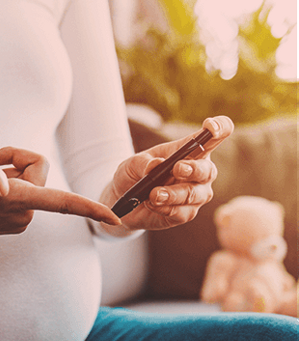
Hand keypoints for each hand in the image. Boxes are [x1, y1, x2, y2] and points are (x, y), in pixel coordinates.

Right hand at [0, 146, 120, 241]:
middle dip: (18, 157)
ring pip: (29, 179)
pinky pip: (20, 188)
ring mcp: (14, 215)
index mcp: (14, 203)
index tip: (115, 216)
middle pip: (40, 172)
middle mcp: (20, 213)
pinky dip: (5, 178)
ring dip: (9, 168)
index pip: (61, 204)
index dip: (89, 207)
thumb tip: (4, 186)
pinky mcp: (7, 214)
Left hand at [103, 116, 233, 230]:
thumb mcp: (132, 163)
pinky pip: (182, 212)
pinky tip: (152, 204)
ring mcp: (196, 194)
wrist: (121, 200)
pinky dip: (165, 208)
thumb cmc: (133, 174)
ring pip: (194, 194)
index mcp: (190, 150)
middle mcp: (199, 172)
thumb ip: (143, 162)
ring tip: (154, 194)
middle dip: (193, 169)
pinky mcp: (186, 213)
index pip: (213, 136)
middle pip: (208, 170)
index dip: (219, 128)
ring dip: (174, 194)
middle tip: (177, 168)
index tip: (211, 127)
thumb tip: (156, 164)